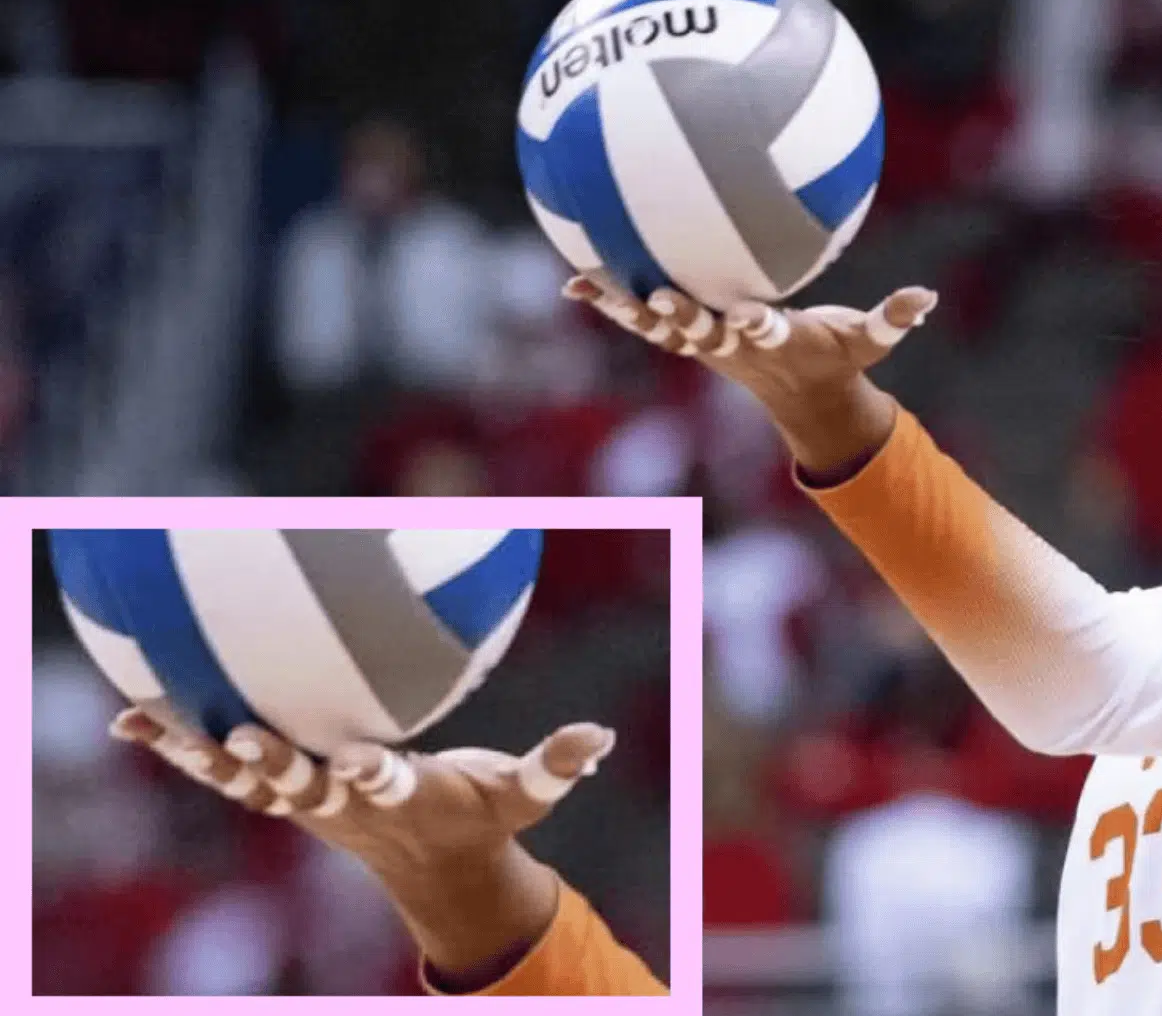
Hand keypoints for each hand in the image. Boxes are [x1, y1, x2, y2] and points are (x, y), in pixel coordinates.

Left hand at [112, 701, 615, 979]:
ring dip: (203, 755)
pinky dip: (177, 747)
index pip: (385, 786)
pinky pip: (222, 771)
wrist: (434, 869)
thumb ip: (558, 764)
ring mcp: (307, 801)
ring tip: (152, 725)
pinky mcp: (282, 792)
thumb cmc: (482, 817)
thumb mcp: (525, 794)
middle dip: (276, 765)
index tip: (364, 760)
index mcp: (404, 796)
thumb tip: (603, 734)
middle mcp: (345, 802)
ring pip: (247, 780)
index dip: (371, 774)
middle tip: (245, 735)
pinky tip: (131, 719)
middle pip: (303, 786)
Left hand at [564, 272, 936, 479]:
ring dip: (628, 309)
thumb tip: (929, 297)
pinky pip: (643, 318)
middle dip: (683, 317)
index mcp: (776, 341)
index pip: (765, 333)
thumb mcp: (870, 341)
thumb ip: (895, 318)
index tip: (750, 315)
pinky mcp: (686, 336)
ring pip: (661, 326)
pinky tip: (573, 281)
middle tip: (660, 297)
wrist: (803, 398)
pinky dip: (610, 302)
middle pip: (703, 333)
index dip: (755, 326)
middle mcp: (733, 345)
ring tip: (588, 287)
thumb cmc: (837, 358)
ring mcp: (705, 343)